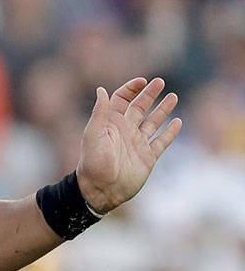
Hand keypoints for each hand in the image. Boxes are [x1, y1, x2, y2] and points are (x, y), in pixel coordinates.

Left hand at [76, 77, 181, 213]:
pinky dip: (170, 132)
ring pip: (153, 122)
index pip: (121, 100)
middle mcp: (125, 131)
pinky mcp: (147, 157)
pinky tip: (177, 122)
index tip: (142, 81)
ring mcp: (137, 143)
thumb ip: (100, 112)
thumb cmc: (93, 162)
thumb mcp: (94, 134)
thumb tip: (101, 89)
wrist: (101, 189)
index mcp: (110, 123)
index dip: (130, 89)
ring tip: (173, 96)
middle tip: (160, 82)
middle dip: (149, 94)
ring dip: (163, 110)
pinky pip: (161, 141)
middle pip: (139, 107)